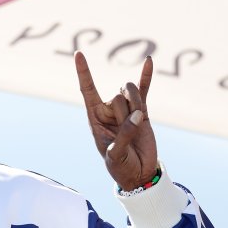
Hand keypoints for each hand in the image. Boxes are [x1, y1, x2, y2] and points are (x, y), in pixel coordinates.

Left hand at [74, 51, 157, 190]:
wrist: (138, 174)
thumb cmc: (120, 166)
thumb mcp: (115, 154)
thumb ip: (124, 134)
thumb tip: (138, 114)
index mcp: (95, 118)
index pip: (87, 90)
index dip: (83, 72)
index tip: (79, 53)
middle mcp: (108, 110)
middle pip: (117, 96)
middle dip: (124, 114)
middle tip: (126, 134)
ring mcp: (126, 109)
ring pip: (131, 93)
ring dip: (136, 106)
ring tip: (137, 125)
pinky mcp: (143, 112)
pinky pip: (144, 90)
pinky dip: (146, 76)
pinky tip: (149, 60)